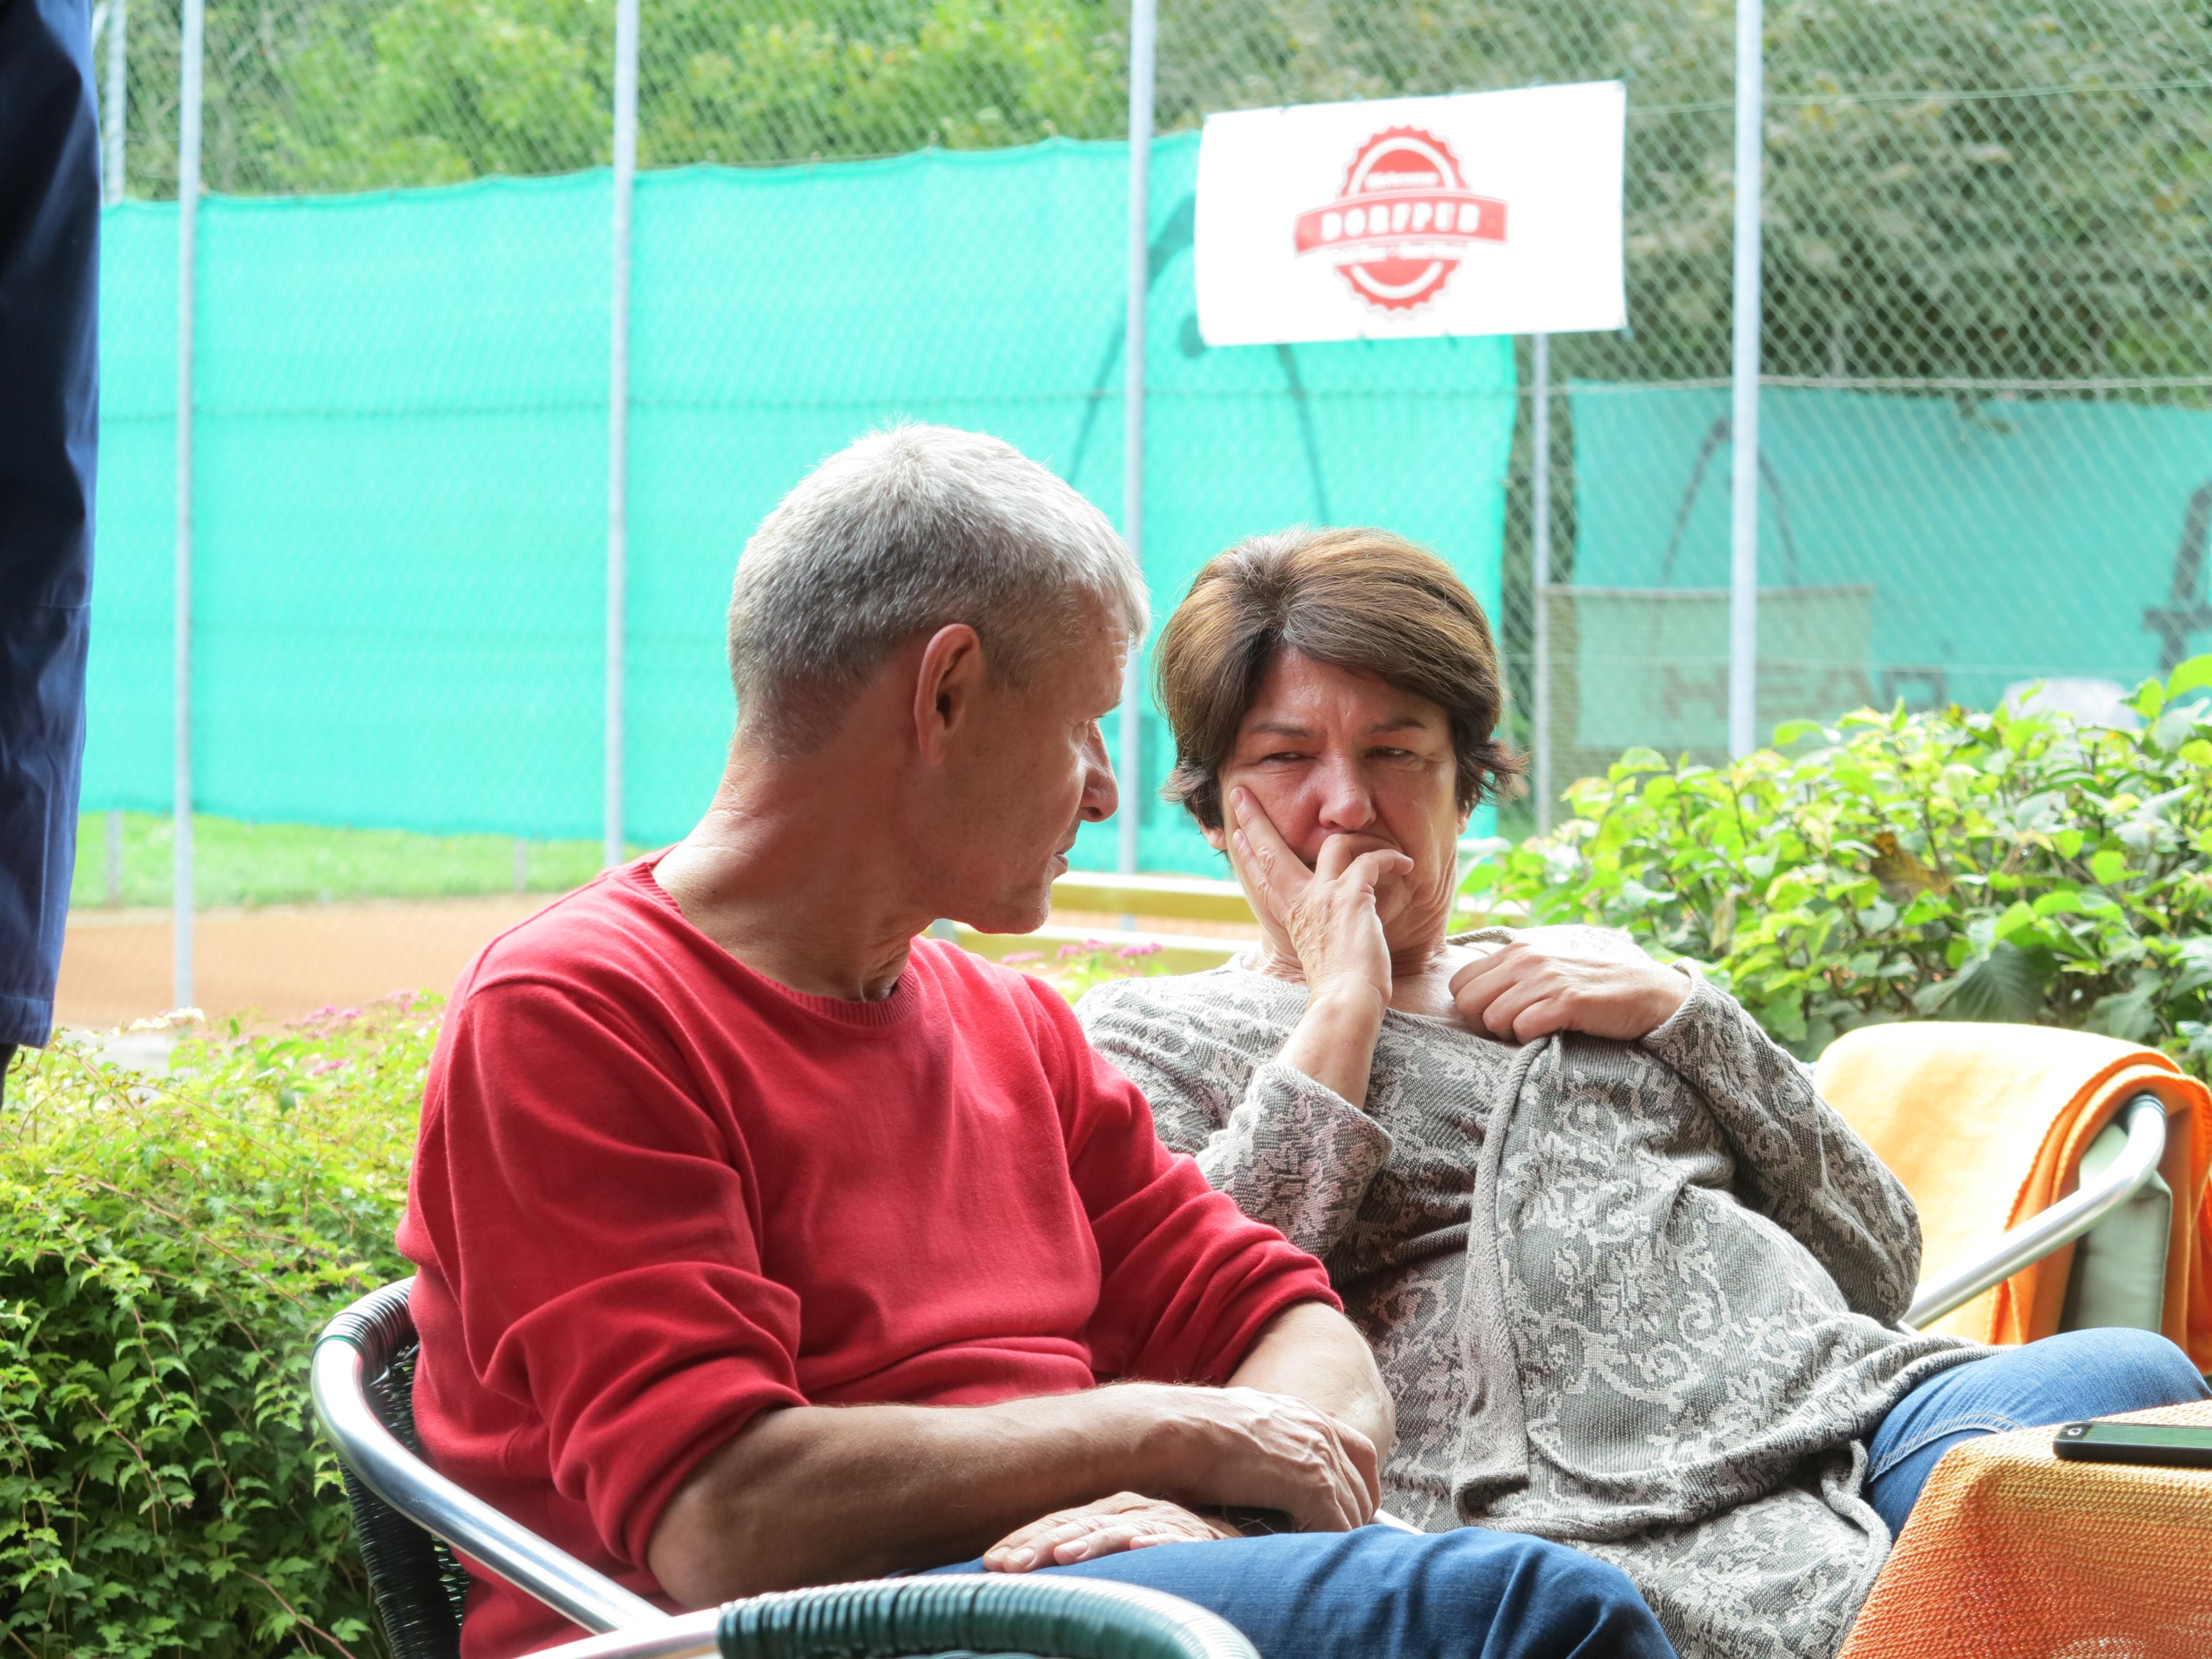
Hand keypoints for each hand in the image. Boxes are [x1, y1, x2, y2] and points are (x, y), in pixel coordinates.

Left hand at [982, 1492, 1236, 1571]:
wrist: (1224, 1546)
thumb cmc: (1157, 1552)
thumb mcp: (1112, 1550)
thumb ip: (1076, 1556)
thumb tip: (1015, 1575)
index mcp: (1103, 1512)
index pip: (1056, 1524)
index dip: (1024, 1541)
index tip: (991, 1563)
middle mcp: (1127, 1511)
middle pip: (1077, 1525)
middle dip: (1041, 1544)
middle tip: (1009, 1565)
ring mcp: (1159, 1521)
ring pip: (1117, 1530)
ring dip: (1090, 1542)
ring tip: (1064, 1555)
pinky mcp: (1195, 1537)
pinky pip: (1174, 1538)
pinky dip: (1156, 1540)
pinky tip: (1140, 1545)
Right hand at [1123, 1382, 1379, 1532]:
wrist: (1174, 1430)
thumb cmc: (1190, 1433)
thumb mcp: (1242, 1426)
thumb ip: (1268, 1444)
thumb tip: (1268, 1475)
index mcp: (1305, 1414)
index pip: (1360, 1453)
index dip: (1359, 1486)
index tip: (1348, 1512)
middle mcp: (1320, 1430)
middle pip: (1364, 1487)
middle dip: (1354, 1517)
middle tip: (1333, 1544)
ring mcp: (1319, 1456)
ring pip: (1354, 1511)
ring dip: (1338, 1536)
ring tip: (1316, 1557)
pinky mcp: (1312, 1485)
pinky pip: (1338, 1527)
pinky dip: (1326, 1546)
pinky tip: (1303, 1557)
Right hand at [1228, 788, 1412, 1011]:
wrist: (1347, 1001)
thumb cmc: (1340, 990)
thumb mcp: (1319, 957)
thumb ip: (1320, 935)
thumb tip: (1330, 932)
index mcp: (1292, 917)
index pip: (1262, 878)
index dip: (1247, 854)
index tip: (1235, 833)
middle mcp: (1302, 902)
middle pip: (1270, 851)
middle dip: (1253, 819)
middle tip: (1241, 792)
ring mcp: (1324, 896)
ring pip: (1332, 843)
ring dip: (1360, 839)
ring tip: (1379, 844)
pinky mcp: (1352, 896)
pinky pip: (1372, 860)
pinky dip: (1391, 858)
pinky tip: (1404, 864)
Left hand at [1449, 927, 1690, 1042]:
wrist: (1647, 992)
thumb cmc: (1591, 988)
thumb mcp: (1545, 970)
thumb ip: (1511, 976)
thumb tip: (1471, 999)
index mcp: (1516, 950)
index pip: (1460, 984)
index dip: (1473, 1008)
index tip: (1497, 1018)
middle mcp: (1526, 959)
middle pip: (1468, 1002)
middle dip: (1484, 1024)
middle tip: (1513, 1030)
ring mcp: (1546, 978)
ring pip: (1493, 1017)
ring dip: (1510, 1034)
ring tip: (1538, 1030)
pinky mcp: (1567, 1001)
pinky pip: (1524, 1028)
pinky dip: (1532, 1039)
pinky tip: (1552, 1033)